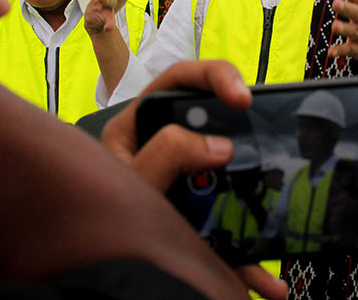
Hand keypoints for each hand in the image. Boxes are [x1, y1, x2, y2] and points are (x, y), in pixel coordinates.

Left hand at [101, 60, 287, 299]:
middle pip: (217, 127)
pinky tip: (266, 283)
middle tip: (265, 144)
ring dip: (258, 206)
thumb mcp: (130, 181)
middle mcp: (168, 149)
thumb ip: (164, 155)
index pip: (182, 81)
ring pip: (234, 184)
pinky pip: (233, 237)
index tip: (242, 98)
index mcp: (141, 126)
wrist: (82, 270)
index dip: (216, 77)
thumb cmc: (92, 218)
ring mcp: (188, 187)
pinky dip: (252, 261)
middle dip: (246, 137)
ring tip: (275, 215)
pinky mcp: (200, 225)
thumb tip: (219, 145)